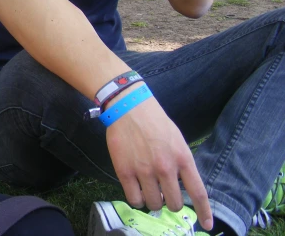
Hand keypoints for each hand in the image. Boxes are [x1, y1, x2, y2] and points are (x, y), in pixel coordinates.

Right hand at [105, 96, 212, 231]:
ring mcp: (144, 171)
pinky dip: (137, 199)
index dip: (204, 212)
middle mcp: (165, 168)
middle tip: (164, 194)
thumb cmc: (155, 122)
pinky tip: (137, 190)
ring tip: (149, 190)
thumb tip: (181, 185)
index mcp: (183, 158)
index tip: (206, 224)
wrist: (128, 107)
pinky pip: (134, 199)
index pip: (198, 192)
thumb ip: (181, 163)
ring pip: (153, 203)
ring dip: (153, 200)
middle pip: (174, 203)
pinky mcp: (124, 171)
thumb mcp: (177, 140)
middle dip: (170, 202)